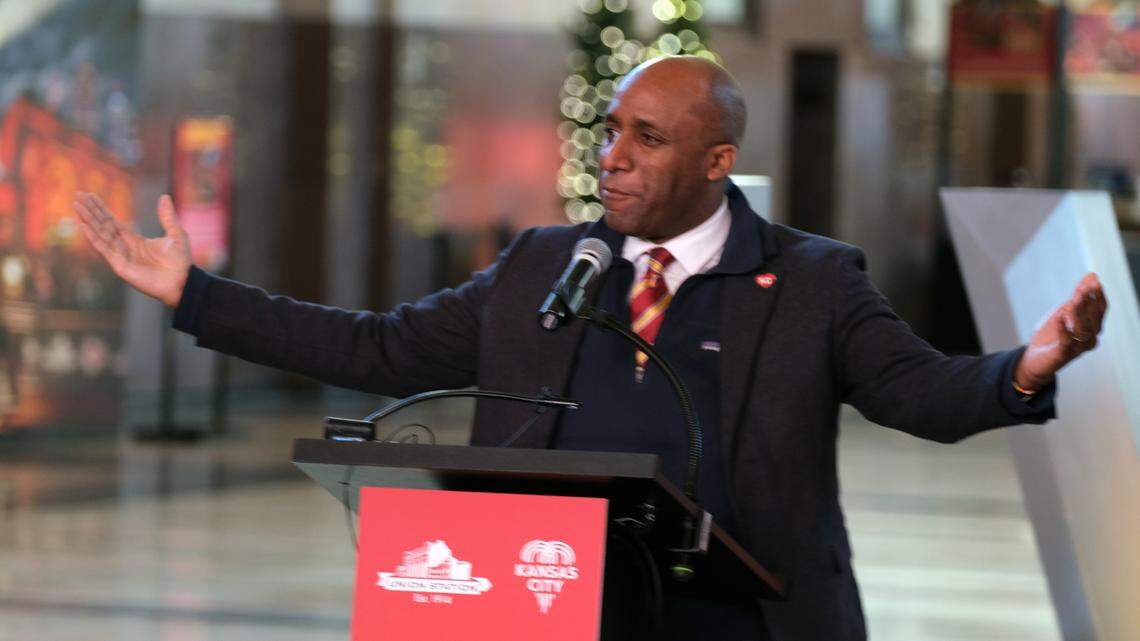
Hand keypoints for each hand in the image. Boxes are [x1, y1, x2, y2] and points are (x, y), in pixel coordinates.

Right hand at [74, 193, 191, 307]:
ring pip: (100, 234)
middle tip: (78, 195)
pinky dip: (93, 237)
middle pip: (103, 225)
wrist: (181, 281)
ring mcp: (121, 256)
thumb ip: (167, 216)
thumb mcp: (175, 234)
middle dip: (91, 211)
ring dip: (88, 220)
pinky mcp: (120, 266)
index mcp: (135, 240)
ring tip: (76, 206)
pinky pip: (104, 249)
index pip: (113, 221)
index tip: (90, 196)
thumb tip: (164, 196)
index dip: (102, 209)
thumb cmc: (180, 261)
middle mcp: (125, 247)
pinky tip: (83, 225)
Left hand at [1014, 273, 1107, 390]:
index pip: (1101, 310)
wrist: (1034, 357)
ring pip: (1082, 331)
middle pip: (1092, 319)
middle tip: (1082, 289)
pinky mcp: (1062, 356)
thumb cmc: (1053, 333)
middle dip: (1088, 303)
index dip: (1098, 296)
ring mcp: (1077, 349)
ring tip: (1072, 301)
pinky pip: (1066, 343)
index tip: (1094, 282)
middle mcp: (1089, 338)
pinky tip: (1060, 318)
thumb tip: (1093, 275)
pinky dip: (1063, 330)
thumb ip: (1078, 295)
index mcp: (1092, 327)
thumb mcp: (1065, 310)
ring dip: (1078, 315)